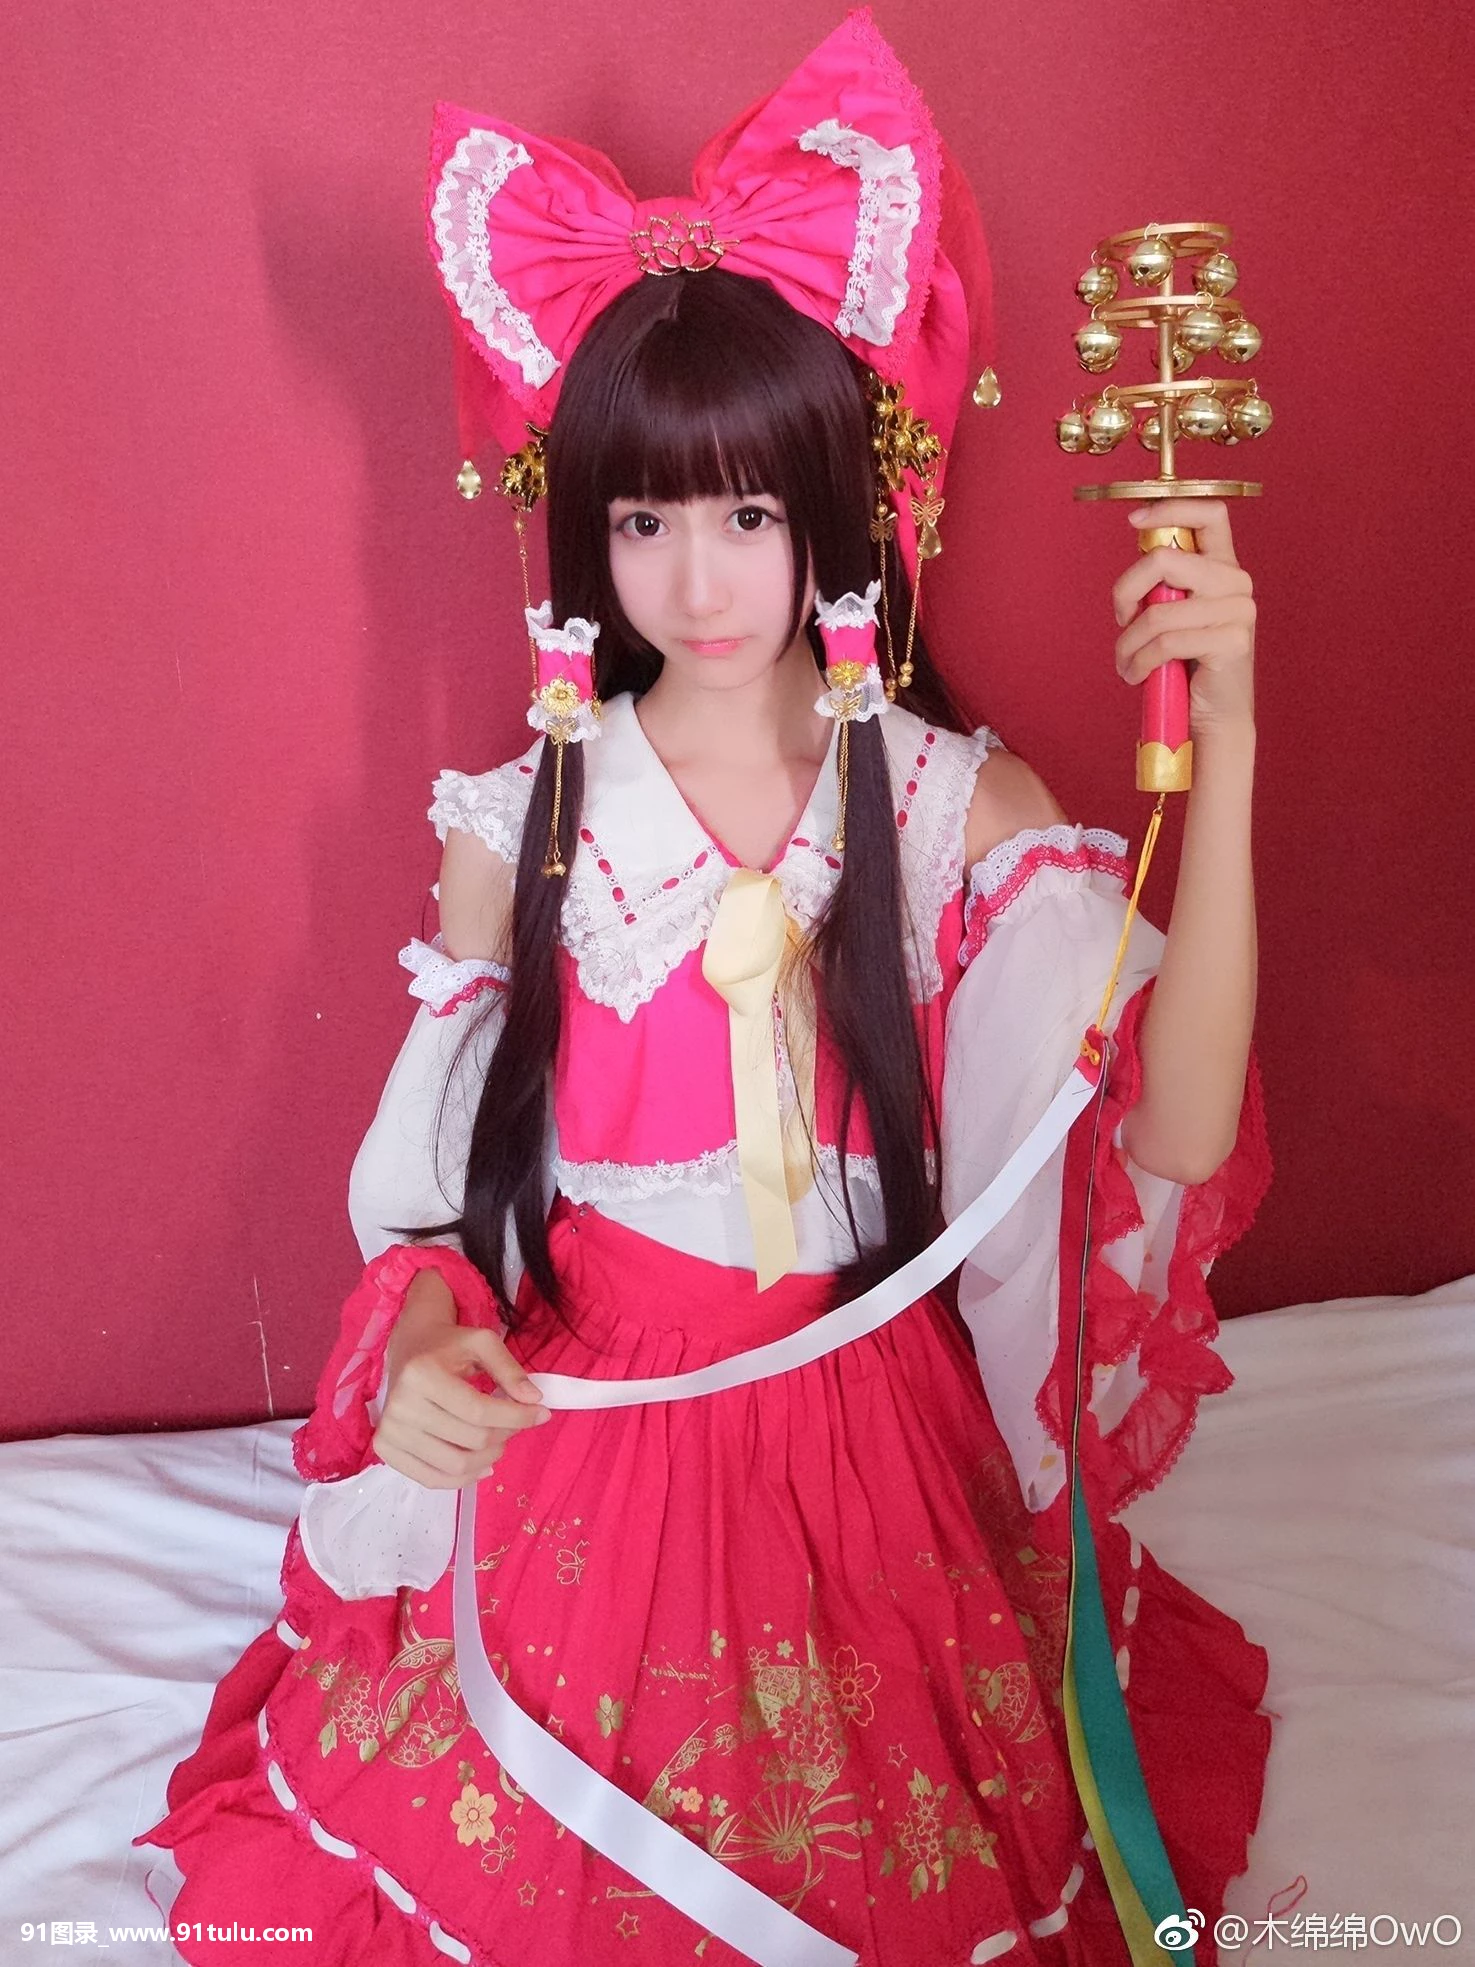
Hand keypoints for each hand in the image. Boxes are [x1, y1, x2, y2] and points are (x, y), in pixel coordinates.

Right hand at [373, 1318, 551, 1490]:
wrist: (409, 1349)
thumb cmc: (448, 1346)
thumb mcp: (483, 1343)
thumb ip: (510, 1369)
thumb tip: (535, 1400)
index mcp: (421, 1374)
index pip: (479, 1411)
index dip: (517, 1417)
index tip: (542, 1414)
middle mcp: (400, 1406)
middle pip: (470, 1440)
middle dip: (505, 1435)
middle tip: (517, 1424)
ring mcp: (390, 1431)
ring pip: (454, 1465)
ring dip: (488, 1459)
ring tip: (500, 1442)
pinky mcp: (386, 1450)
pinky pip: (431, 1479)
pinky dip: (463, 1478)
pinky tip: (481, 1464)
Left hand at [1111, 499, 1255, 738]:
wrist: (1213, 717)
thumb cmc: (1187, 665)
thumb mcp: (1174, 612)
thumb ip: (1165, 581)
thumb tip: (1140, 540)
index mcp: (1223, 567)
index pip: (1210, 513)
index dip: (1170, 507)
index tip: (1134, 521)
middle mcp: (1237, 582)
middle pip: (1165, 559)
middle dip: (1125, 591)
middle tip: (1119, 621)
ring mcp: (1238, 611)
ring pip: (1158, 611)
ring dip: (1127, 643)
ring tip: (1125, 663)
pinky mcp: (1232, 642)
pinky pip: (1166, 643)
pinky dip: (1140, 662)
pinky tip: (1136, 675)